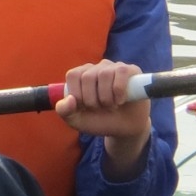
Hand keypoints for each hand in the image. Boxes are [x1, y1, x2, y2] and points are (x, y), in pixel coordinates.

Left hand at [55, 60, 150, 178]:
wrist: (124, 128)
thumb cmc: (99, 121)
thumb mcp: (77, 120)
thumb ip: (64, 111)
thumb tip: (70, 99)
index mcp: (81, 76)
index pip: (73, 75)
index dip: (77, 94)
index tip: (84, 107)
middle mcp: (96, 68)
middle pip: (88, 76)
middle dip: (92, 100)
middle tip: (100, 109)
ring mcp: (113, 67)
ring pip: (104, 74)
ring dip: (106, 97)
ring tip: (111, 106)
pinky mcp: (130, 70)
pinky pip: (121, 72)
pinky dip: (119, 90)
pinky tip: (121, 100)